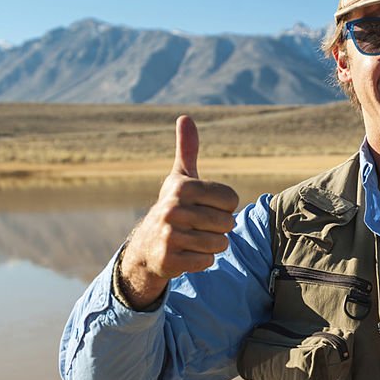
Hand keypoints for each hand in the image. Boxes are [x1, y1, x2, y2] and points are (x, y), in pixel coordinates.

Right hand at [118, 115, 238, 308]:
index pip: (231, 200)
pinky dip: (201, 260)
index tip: (206, 207)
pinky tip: (186, 253)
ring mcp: (170, 236)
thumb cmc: (173, 207)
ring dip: (211, 245)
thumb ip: (187, 150)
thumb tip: (185, 117)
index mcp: (182, 187)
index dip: (225, 207)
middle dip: (219, 228)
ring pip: (219, 244)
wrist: (147, 246)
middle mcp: (173, 210)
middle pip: (227, 223)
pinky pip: (207, 262)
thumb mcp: (179, 179)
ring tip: (193, 239)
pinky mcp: (170, 260)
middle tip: (199, 226)